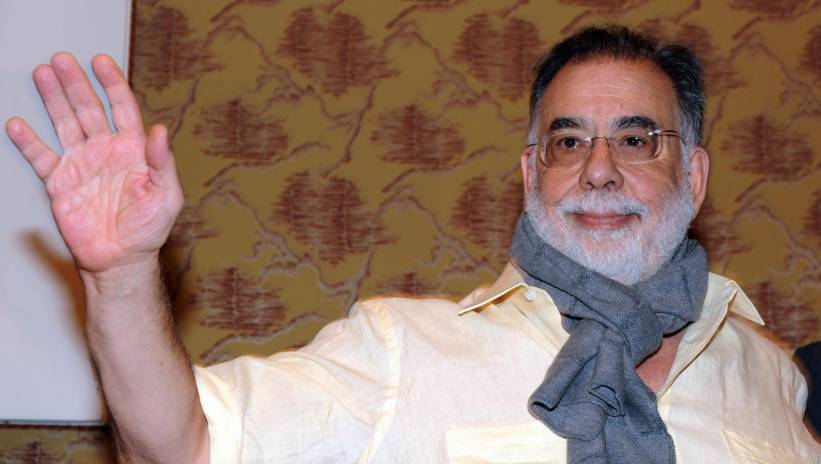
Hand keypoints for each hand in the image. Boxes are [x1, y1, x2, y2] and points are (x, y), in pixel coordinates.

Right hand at [5, 53, 182, 273]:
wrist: (121, 260)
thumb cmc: (149, 230)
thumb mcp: (166, 196)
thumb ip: (163, 163)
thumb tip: (161, 132)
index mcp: (132, 150)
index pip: (122, 108)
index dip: (112, 84)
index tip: (101, 62)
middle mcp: (105, 151)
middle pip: (88, 109)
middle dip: (75, 83)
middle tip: (62, 60)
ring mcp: (82, 165)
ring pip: (64, 123)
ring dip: (53, 100)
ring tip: (41, 74)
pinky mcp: (60, 183)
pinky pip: (41, 157)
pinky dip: (28, 141)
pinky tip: (18, 124)